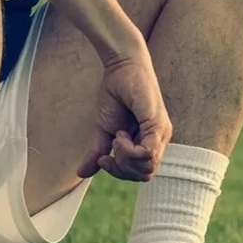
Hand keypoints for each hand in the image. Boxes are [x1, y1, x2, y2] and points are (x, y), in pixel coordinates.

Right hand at [76, 55, 172, 180]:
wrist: (120, 68)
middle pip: (145, 174)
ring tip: (117, 137)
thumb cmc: (115, 95)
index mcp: (149, 143)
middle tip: (110, 149)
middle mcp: (159, 140)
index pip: (140, 173)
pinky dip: (130, 151)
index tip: (103, 158)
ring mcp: (161, 133)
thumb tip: (81, 174)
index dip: (120, 172)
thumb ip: (97, 152)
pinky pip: (148, 153)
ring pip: (148, 167)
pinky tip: (120, 135)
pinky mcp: (158, 124)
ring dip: (125, 158)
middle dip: (122, 169)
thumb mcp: (103, 130)